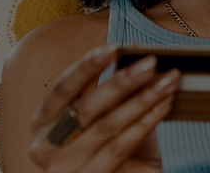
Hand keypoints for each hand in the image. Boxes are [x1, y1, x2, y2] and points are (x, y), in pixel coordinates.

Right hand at [28, 44, 179, 172]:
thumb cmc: (98, 150)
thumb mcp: (95, 119)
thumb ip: (107, 94)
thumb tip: (135, 56)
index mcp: (43, 122)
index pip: (61, 88)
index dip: (85, 67)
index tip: (112, 48)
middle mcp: (47, 145)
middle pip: (86, 107)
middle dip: (121, 82)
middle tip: (149, 63)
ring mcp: (67, 167)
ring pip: (107, 126)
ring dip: (141, 100)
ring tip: (166, 82)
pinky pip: (120, 148)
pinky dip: (144, 124)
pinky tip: (162, 106)